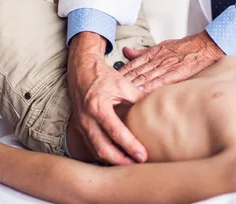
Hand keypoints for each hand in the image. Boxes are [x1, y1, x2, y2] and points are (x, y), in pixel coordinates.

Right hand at [68, 33, 146, 164]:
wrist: (81, 69)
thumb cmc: (103, 75)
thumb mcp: (123, 84)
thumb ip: (139, 99)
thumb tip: (156, 110)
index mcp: (98, 106)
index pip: (115, 132)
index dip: (130, 146)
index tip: (143, 156)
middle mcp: (86, 118)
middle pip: (103, 149)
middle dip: (121, 161)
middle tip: (138, 165)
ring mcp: (80, 124)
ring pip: (96, 150)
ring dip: (113, 160)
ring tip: (130, 164)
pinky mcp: (79, 127)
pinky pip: (91, 146)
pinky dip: (104, 154)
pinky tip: (117, 156)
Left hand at [121, 31, 224, 92]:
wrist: (203, 46)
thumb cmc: (184, 47)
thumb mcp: (161, 45)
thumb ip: (142, 52)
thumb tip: (126, 51)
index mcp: (153, 53)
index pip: (133, 64)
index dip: (121, 73)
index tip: (110, 79)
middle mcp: (158, 59)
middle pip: (136, 72)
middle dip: (123, 82)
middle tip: (111, 90)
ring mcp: (167, 66)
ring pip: (146, 77)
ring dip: (134, 86)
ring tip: (122, 94)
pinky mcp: (177, 73)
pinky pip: (162, 81)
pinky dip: (152, 87)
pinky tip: (143, 93)